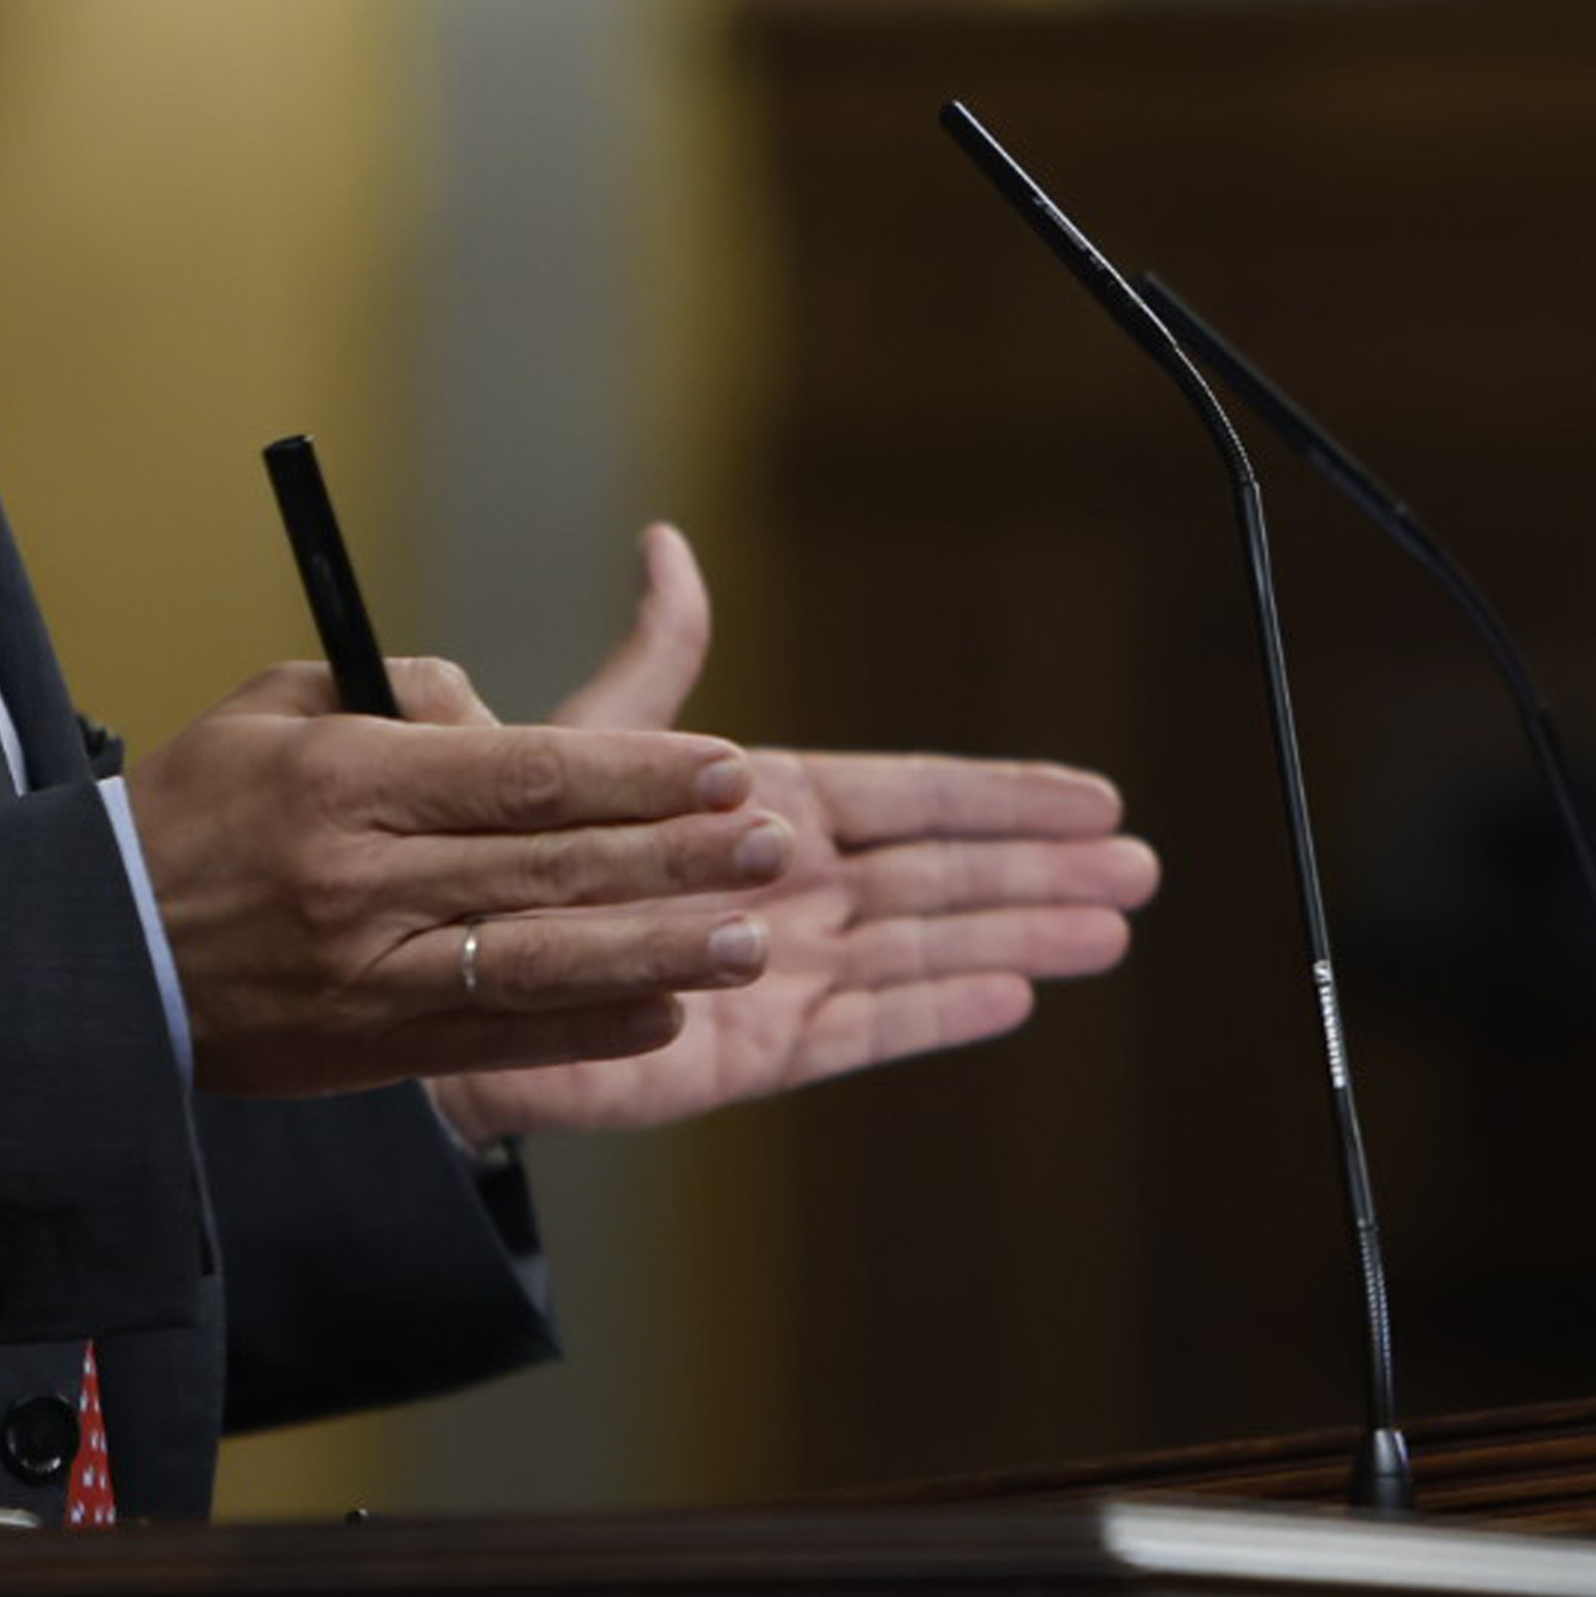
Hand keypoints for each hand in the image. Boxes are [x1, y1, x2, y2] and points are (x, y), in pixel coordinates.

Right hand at [126, 652, 791, 1100]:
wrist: (94, 955)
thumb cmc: (196, 808)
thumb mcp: (277, 708)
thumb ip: (398, 693)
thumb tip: (497, 713)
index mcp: (345, 780)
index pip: (524, 774)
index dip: (638, 775)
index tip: (727, 766)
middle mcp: (362, 881)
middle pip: (550, 868)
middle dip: (675, 855)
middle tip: (775, 843)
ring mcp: (368, 976)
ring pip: (538, 962)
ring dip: (657, 951)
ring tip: (752, 937)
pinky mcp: (369, 1050)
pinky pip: (499, 1039)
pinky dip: (588, 1029)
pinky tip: (667, 1012)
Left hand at [426, 527, 1157, 1141]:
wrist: (452, 967)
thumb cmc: (515, 851)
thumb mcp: (590, 739)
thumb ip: (656, 660)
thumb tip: (669, 546)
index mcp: (769, 808)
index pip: (913, 798)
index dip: (1005, 796)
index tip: (1094, 796)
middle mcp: (792, 889)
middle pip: (946, 874)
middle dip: (1044, 870)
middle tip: (1143, 867)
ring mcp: (784, 970)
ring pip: (927, 948)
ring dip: (1021, 938)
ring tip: (1112, 931)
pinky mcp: (754, 1050)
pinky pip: (864, 1029)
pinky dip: (937, 1014)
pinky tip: (1015, 997)